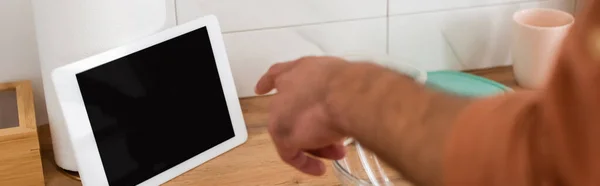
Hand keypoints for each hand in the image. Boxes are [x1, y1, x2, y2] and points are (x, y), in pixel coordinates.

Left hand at [255, 56, 349, 175]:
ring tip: (338, 153)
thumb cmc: (349, 83)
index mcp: (296, 72)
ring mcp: (280, 114)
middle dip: (313, 126)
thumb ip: (332, 88)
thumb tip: (341, 101)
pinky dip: (305, 162)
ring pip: (296, 132)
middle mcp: (284, 92)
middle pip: (291, 112)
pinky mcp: (283, 135)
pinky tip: (319, 168)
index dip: (269, 82)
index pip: (277, 74)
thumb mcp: (340, 78)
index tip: (260, 89)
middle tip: (334, 138)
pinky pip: (291, 153)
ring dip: (318, 145)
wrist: (346, 95)